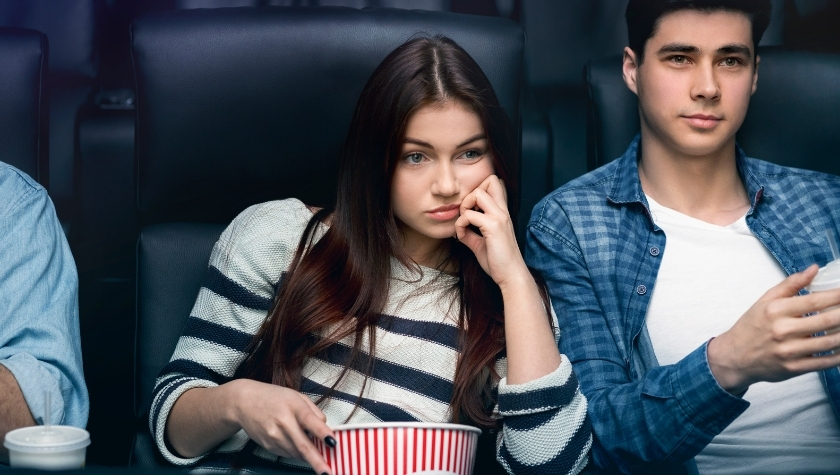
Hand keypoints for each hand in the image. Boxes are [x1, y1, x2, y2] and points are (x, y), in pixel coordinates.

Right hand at [231, 380, 333, 474]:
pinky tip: (293, 441)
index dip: (322, 432)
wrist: (244, 402)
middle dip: (317, 461)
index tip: (333, 442)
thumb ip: (314, 411)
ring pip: (296, 453)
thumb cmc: (273, 398)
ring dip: (307, 454)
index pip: (310, 421)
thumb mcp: (297, 396)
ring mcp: (274, 436)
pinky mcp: (268, 445)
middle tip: (327, 472)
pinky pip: (287, 454)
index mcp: (294, 406)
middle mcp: (283, 422)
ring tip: (312, 447)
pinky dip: (295, 452)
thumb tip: (326, 428)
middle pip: (303, 445)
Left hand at [454, 175, 526, 288]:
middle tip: (466, 213)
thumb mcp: (481, 243)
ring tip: (464, 224)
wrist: (511, 276)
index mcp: (502, 213)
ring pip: (478, 193)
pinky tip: (462, 236)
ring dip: (464, 206)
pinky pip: (469, 215)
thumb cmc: (498, 261)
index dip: (478, 191)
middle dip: (472, 193)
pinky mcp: (493, 227)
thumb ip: (471, 232)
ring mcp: (499, 217)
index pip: (494, 184)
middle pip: (490, 180)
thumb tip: (458, 229)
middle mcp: (502, 211)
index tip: (471, 210)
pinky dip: (460, 225)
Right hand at [708, 265, 839, 393]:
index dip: (837, 296)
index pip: (814, 301)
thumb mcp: (765, 301)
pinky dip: (839, 355)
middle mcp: (782, 330)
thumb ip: (790, 285)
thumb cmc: (751, 327)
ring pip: (830, 342)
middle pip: (827, 320)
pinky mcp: (794, 368)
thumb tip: (814, 269)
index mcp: (776, 310)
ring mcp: (789, 351)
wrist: (735, 357)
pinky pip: (825, 361)